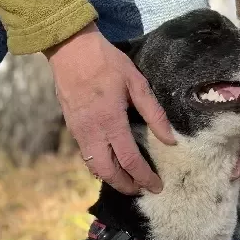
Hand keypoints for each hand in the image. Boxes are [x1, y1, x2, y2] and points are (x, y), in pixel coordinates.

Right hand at [45, 23, 173, 194]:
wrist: (70, 50)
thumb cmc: (106, 62)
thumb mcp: (136, 82)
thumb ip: (154, 113)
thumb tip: (170, 140)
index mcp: (111, 121)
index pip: (129, 160)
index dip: (144, 177)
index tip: (156, 186)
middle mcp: (92, 132)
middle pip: (108, 172)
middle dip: (125, 186)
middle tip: (141, 190)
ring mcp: (79, 132)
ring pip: (94, 167)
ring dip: (111, 178)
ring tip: (128, 181)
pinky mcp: (72, 128)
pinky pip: (87, 156)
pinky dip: (100, 166)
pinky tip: (112, 163)